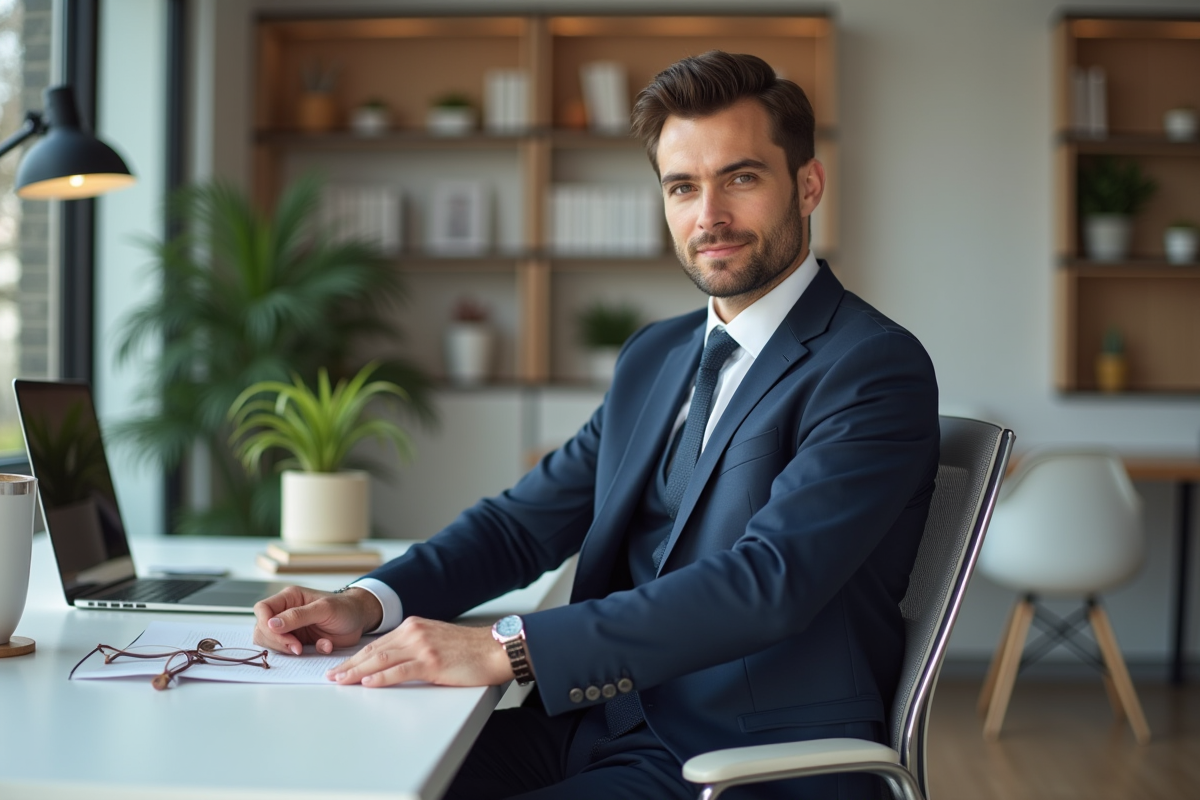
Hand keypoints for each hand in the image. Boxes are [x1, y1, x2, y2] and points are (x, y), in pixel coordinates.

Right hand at [253, 585, 382, 654]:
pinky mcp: (298, 642)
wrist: (359, 619)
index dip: (266, 624)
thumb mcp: (324, 608)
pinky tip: (323, 646)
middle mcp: (285, 613)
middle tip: (296, 647)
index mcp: (289, 598)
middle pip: (262, 629)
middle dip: (276, 641)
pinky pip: (289, 652)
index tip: (282, 635)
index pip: (262, 609)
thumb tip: (271, 624)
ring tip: (304, 649)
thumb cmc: (344, 607)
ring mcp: (290, 628)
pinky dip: (304, 654)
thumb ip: (297, 615)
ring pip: (271, 643)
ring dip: (286, 649)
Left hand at [326, 616, 512, 687]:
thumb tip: (392, 663)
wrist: (495, 649)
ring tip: (341, 681)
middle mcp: (415, 632)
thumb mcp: (436, 641)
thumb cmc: (469, 650)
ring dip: (358, 672)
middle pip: (374, 650)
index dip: (356, 656)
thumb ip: (415, 647)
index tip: (341, 667)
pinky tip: (368, 684)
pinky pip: (400, 671)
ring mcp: (423, 647)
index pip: (377, 643)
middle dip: (350, 664)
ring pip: (382, 660)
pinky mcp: (432, 662)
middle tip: (331, 676)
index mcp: (414, 626)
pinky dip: (382, 678)